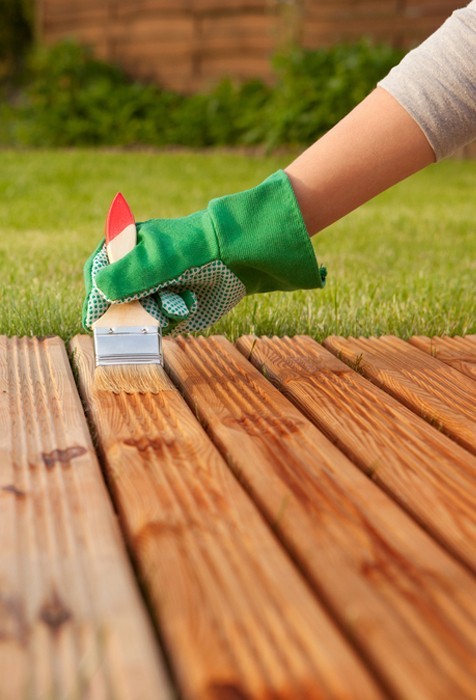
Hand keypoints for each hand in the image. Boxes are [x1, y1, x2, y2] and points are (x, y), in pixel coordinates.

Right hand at [83, 170, 325, 333]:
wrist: (237, 257)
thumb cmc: (192, 251)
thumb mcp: (154, 261)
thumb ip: (124, 277)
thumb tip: (99, 294)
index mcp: (125, 247)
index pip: (97, 273)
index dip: (95, 297)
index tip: (94, 319)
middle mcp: (137, 269)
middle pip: (116, 301)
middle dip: (132, 310)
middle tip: (150, 309)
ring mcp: (156, 288)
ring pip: (139, 315)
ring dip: (157, 313)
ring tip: (179, 301)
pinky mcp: (173, 305)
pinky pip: (161, 323)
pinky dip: (173, 317)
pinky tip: (189, 302)